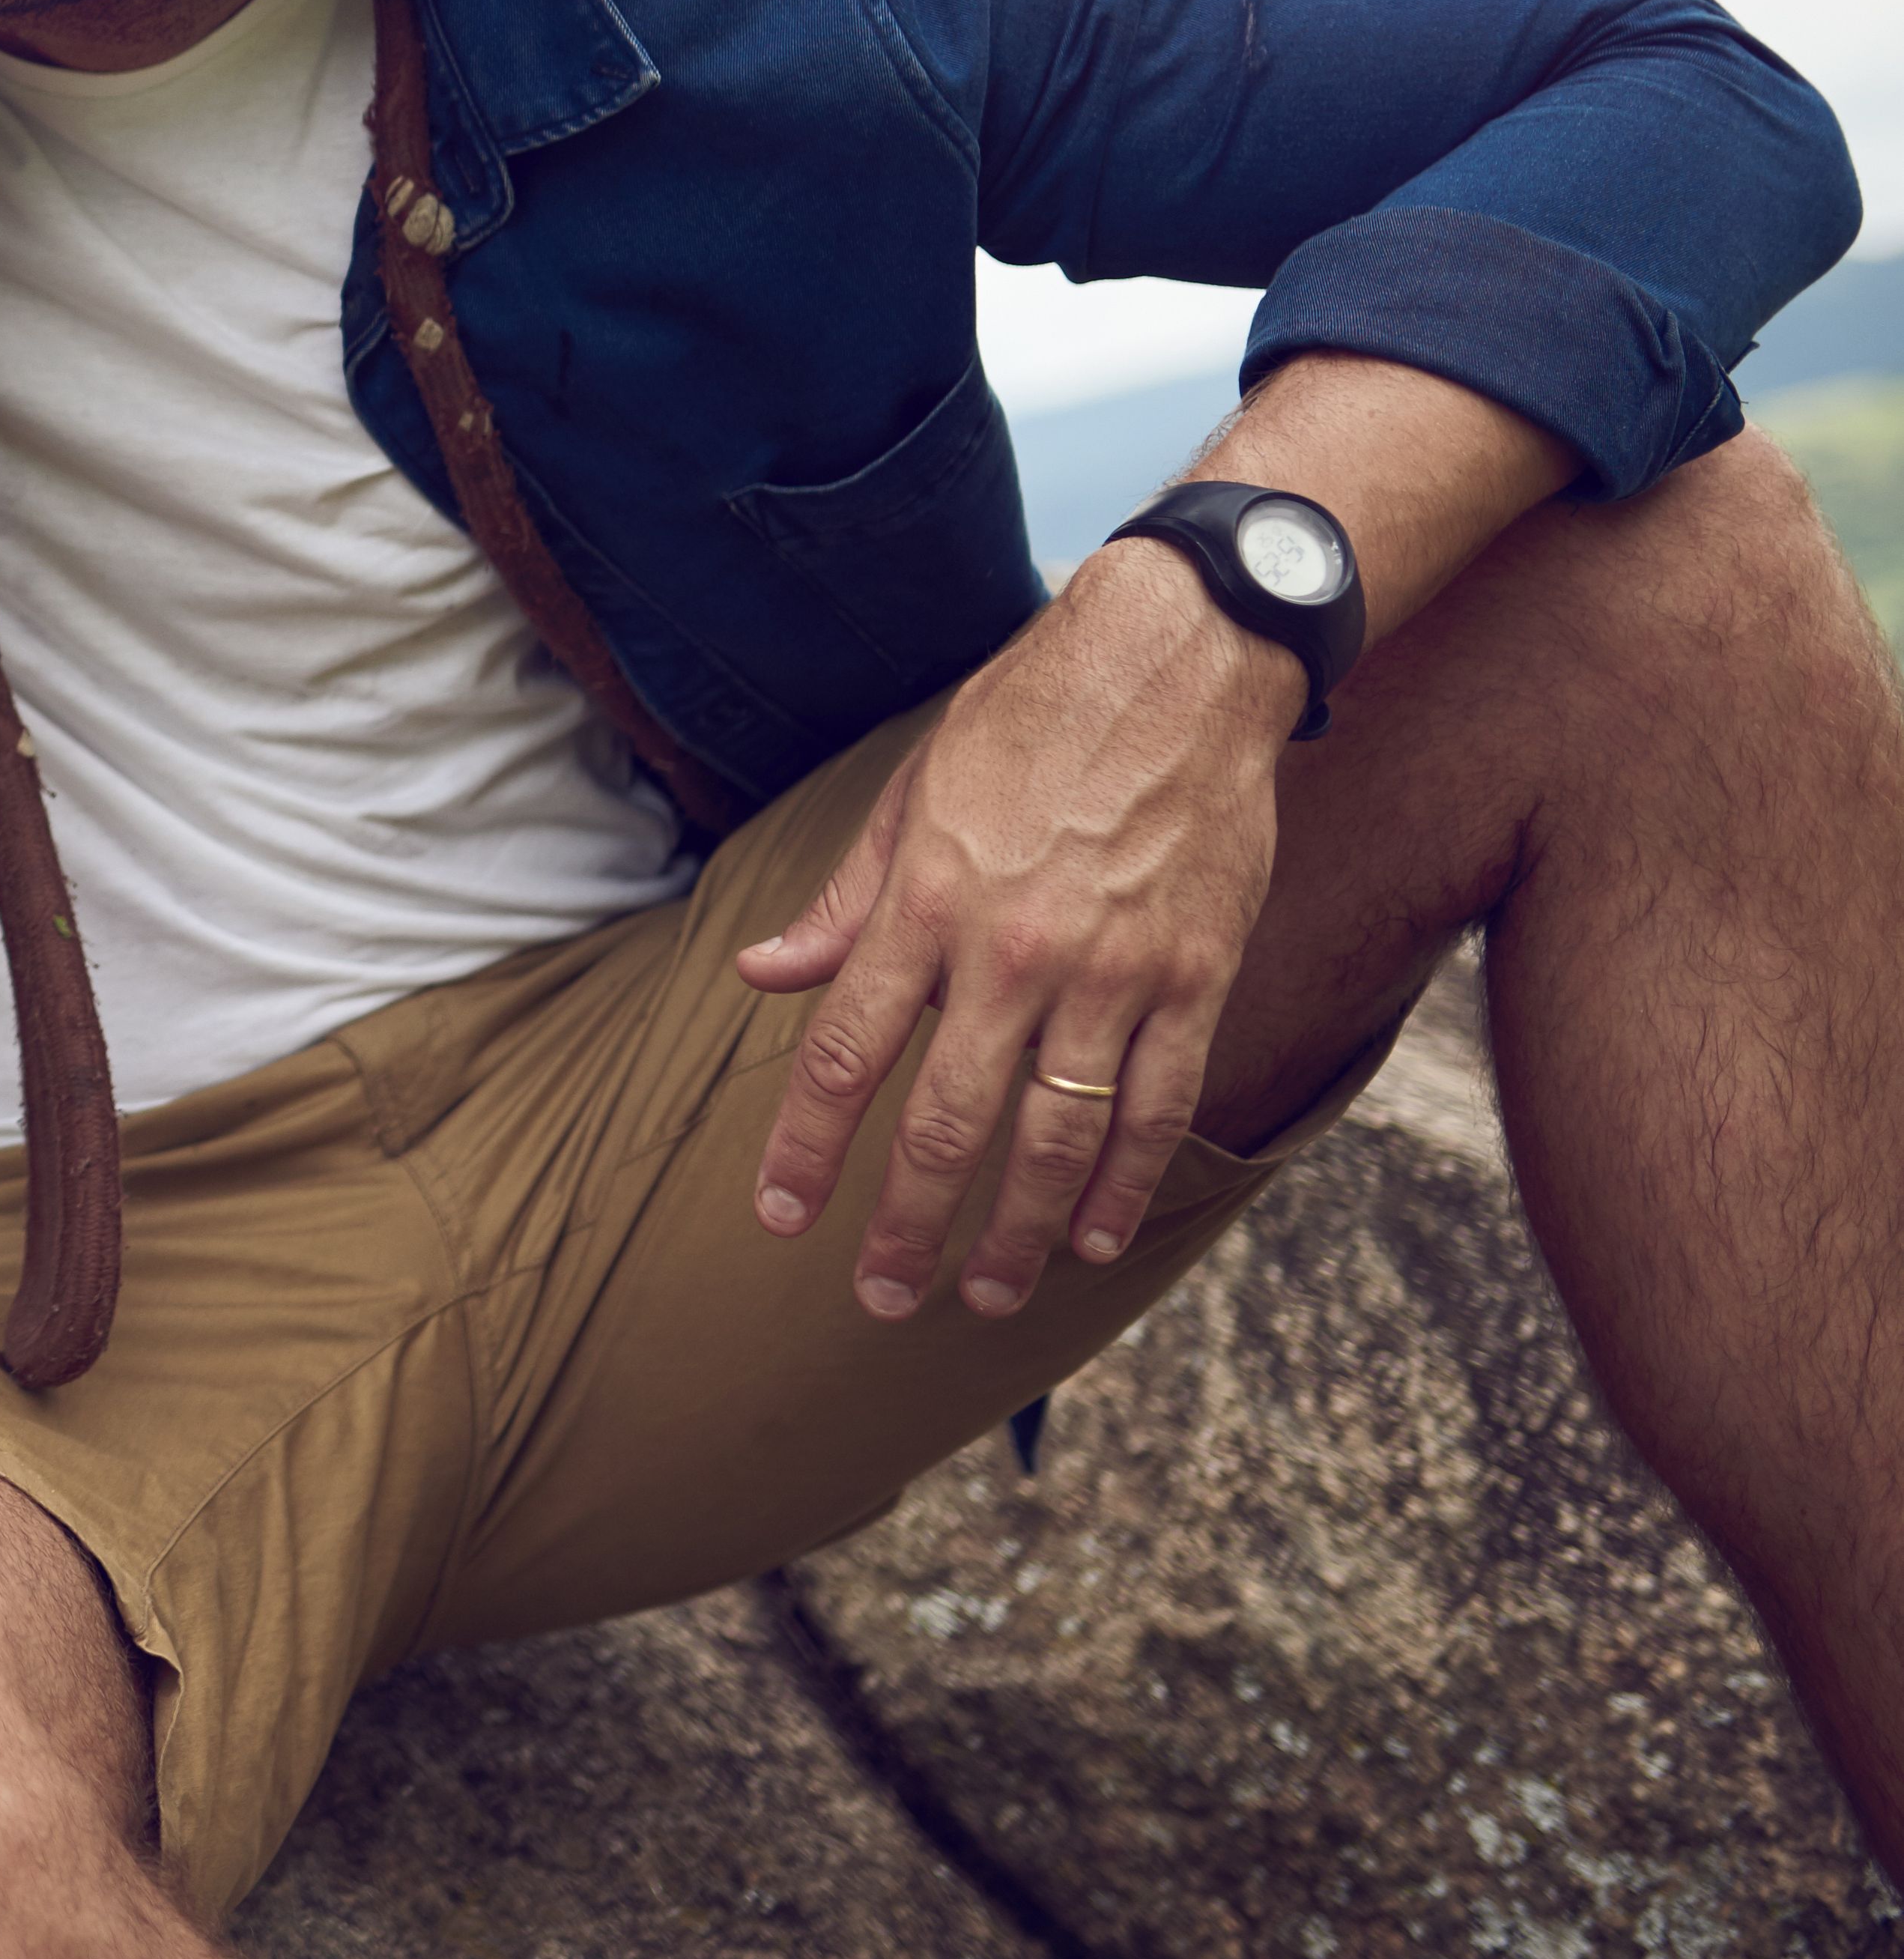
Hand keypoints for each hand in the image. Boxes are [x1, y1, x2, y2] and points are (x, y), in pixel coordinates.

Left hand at [734, 546, 1307, 1319]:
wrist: (1178, 662)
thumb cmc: (1027, 723)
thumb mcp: (910, 796)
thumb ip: (844, 904)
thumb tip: (762, 976)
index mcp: (926, 903)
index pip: (844, 1054)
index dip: (807, 1146)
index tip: (781, 1215)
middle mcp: (1012, 949)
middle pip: (946, 1120)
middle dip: (909, 1223)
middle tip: (883, 1296)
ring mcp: (1114, 968)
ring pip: (1056, 1132)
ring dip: (1016, 1228)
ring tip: (986, 1294)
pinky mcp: (1197, 973)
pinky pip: (1160, 1102)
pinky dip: (1124, 1179)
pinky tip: (1090, 1233)